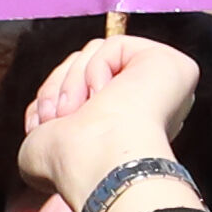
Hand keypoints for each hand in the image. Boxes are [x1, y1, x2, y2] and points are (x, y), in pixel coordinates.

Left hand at [16, 34, 203, 211]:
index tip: (43, 126)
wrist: (98, 163)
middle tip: (57, 117)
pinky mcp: (169, 63)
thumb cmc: (73, 167)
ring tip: (74, 109)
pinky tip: (104, 94)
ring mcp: (162, 84)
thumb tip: (45, 161)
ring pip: (95, 51)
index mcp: (125, 125)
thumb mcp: (42, 145)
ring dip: (72, 80)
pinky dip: (96, 67)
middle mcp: (149, 105)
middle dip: (59, 88)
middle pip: (84, 65)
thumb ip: (45, 127)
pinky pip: (115, 44)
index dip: (54, 99)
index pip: (81, 87)